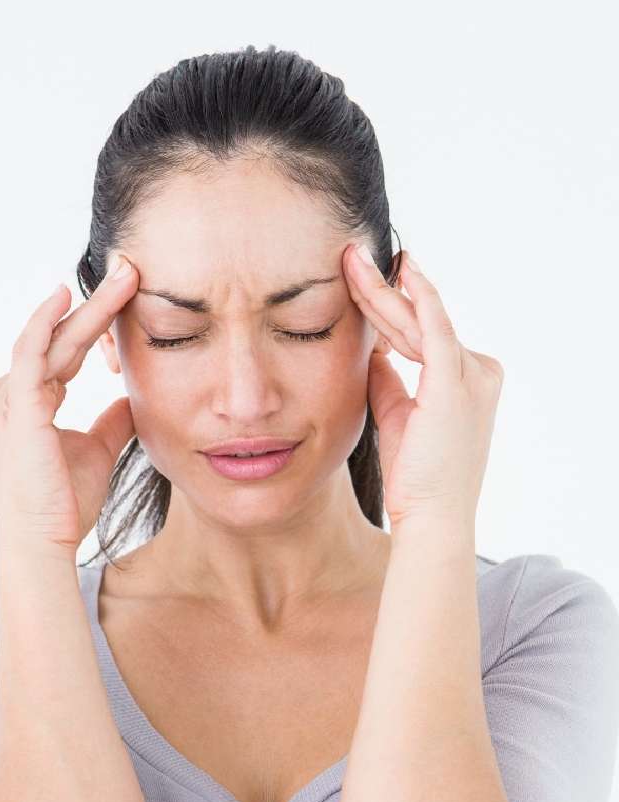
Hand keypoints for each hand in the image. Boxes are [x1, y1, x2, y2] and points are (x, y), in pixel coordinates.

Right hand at [0, 253, 139, 557]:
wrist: (45, 542)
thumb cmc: (65, 504)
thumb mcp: (98, 450)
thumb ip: (111, 420)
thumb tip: (132, 399)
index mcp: (30, 401)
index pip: (68, 351)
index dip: (98, 325)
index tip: (131, 299)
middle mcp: (13, 393)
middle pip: (61, 338)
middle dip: (98, 304)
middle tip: (131, 271)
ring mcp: (10, 398)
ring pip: (53, 339)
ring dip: (87, 307)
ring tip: (123, 278)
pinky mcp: (17, 406)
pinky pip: (31, 353)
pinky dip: (47, 322)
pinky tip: (66, 297)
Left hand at [342, 243, 503, 531]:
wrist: (431, 516)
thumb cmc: (415, 478)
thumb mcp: (399, 417)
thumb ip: (389, 381)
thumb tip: (373, 350)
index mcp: (468, 380)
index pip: (420, 334)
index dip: (388, 307)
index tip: (361, 283)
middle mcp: (479, 371)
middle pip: (417, 322)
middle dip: (381, 289)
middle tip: (350, 256)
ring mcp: (472, 375)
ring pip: (418, 321)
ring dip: (381, 290)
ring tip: (352, 260)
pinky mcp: (455, 382)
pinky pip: (434, 327)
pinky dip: (418, 297)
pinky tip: (401, 269)